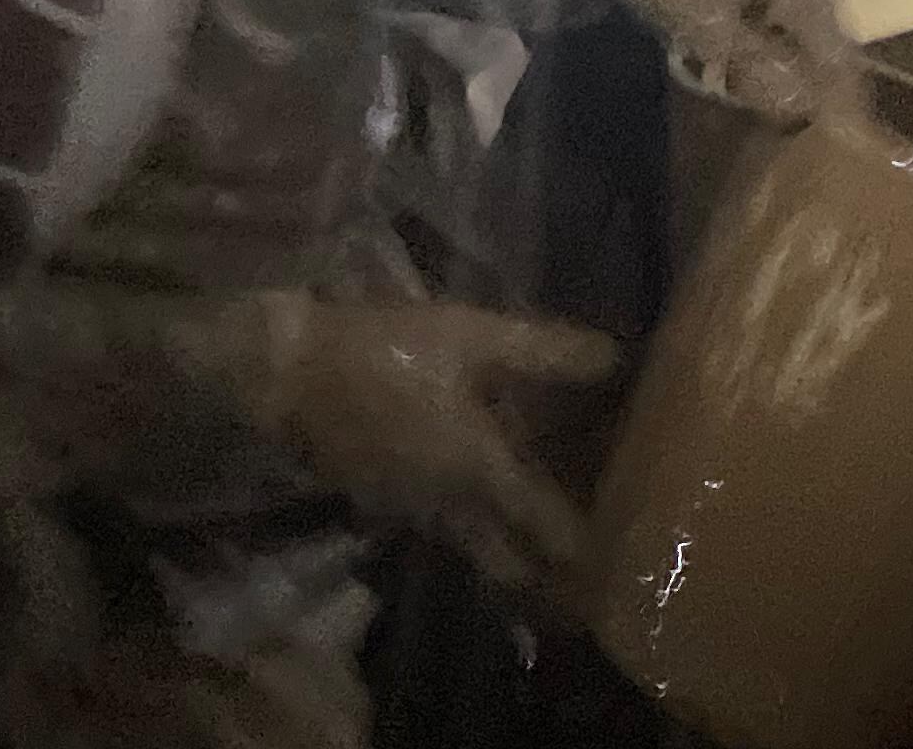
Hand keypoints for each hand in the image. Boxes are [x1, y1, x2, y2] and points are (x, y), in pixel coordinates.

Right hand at [179, 293, 617, 593]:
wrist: (287, 373)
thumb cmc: (386, 351)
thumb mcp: (474, 336)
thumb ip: (547, 351)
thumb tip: (618, 359)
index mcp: (479, 472)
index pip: (546, 528)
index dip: (587, 548)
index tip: (626, 561)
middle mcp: (450, 507)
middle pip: (512, 561)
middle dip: (553, 576)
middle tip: (597, 569)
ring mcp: (414, 510)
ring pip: (479, 549)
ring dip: (517, 554)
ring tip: (560, 546)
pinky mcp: (388, 500)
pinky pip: (451, 528)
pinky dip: (482, 529)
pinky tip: (496, 503)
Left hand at [573, 0, 867, 122]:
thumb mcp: (706, 25)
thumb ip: (756, 65)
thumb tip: (800, 105)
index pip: (831, 41)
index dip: (834, 86)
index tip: (836, 124)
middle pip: (826, 27)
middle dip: (811, 70)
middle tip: (792, 108)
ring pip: (811, 15)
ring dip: (794, 51)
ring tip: (773, 82)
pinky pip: (794, 1)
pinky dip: (781, 30)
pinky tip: (759, 48)